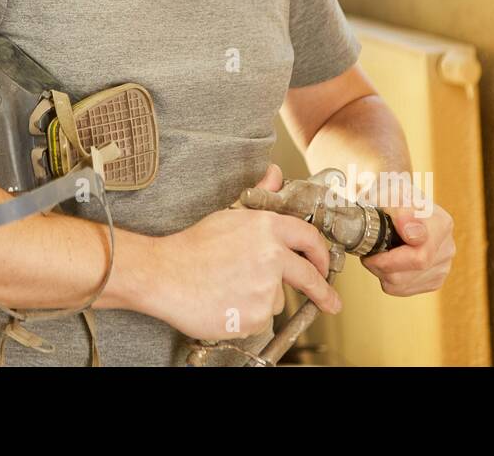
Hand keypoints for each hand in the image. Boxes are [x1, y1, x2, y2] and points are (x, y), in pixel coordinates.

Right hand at [147, 163, 341, 342]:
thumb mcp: (229, 215)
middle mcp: (272, 257)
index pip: (309, 238)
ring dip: (262, 299)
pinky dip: (246, 316)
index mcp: (267, 228)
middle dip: (322, 292)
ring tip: (230, 290)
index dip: (321, 254)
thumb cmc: (192, 246)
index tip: (325, 267)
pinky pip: (260, 320)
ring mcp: (265, 288)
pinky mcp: (254, 316)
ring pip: (277, 300)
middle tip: (329, 301)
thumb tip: (274, 174)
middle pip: (309, 277)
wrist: (164, 275)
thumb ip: (259, 197)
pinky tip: (225, 303)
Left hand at [360, 199, 455, 296]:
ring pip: (402, 284)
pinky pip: (403, 290)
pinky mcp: (433, 280)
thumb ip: (400, 211)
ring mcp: (442, 266)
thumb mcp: (389, 193)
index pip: (421, 256)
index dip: (391, 258)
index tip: (373, 248)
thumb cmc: (391, 197)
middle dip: (381, 264)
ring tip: (378, 253)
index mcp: (441, 224)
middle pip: (409, 272)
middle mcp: (447, 246)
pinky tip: (388, 263)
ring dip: (381, 271)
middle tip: (368, 251)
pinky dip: (388, 279)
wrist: (395, 203)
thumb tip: (412, 234)